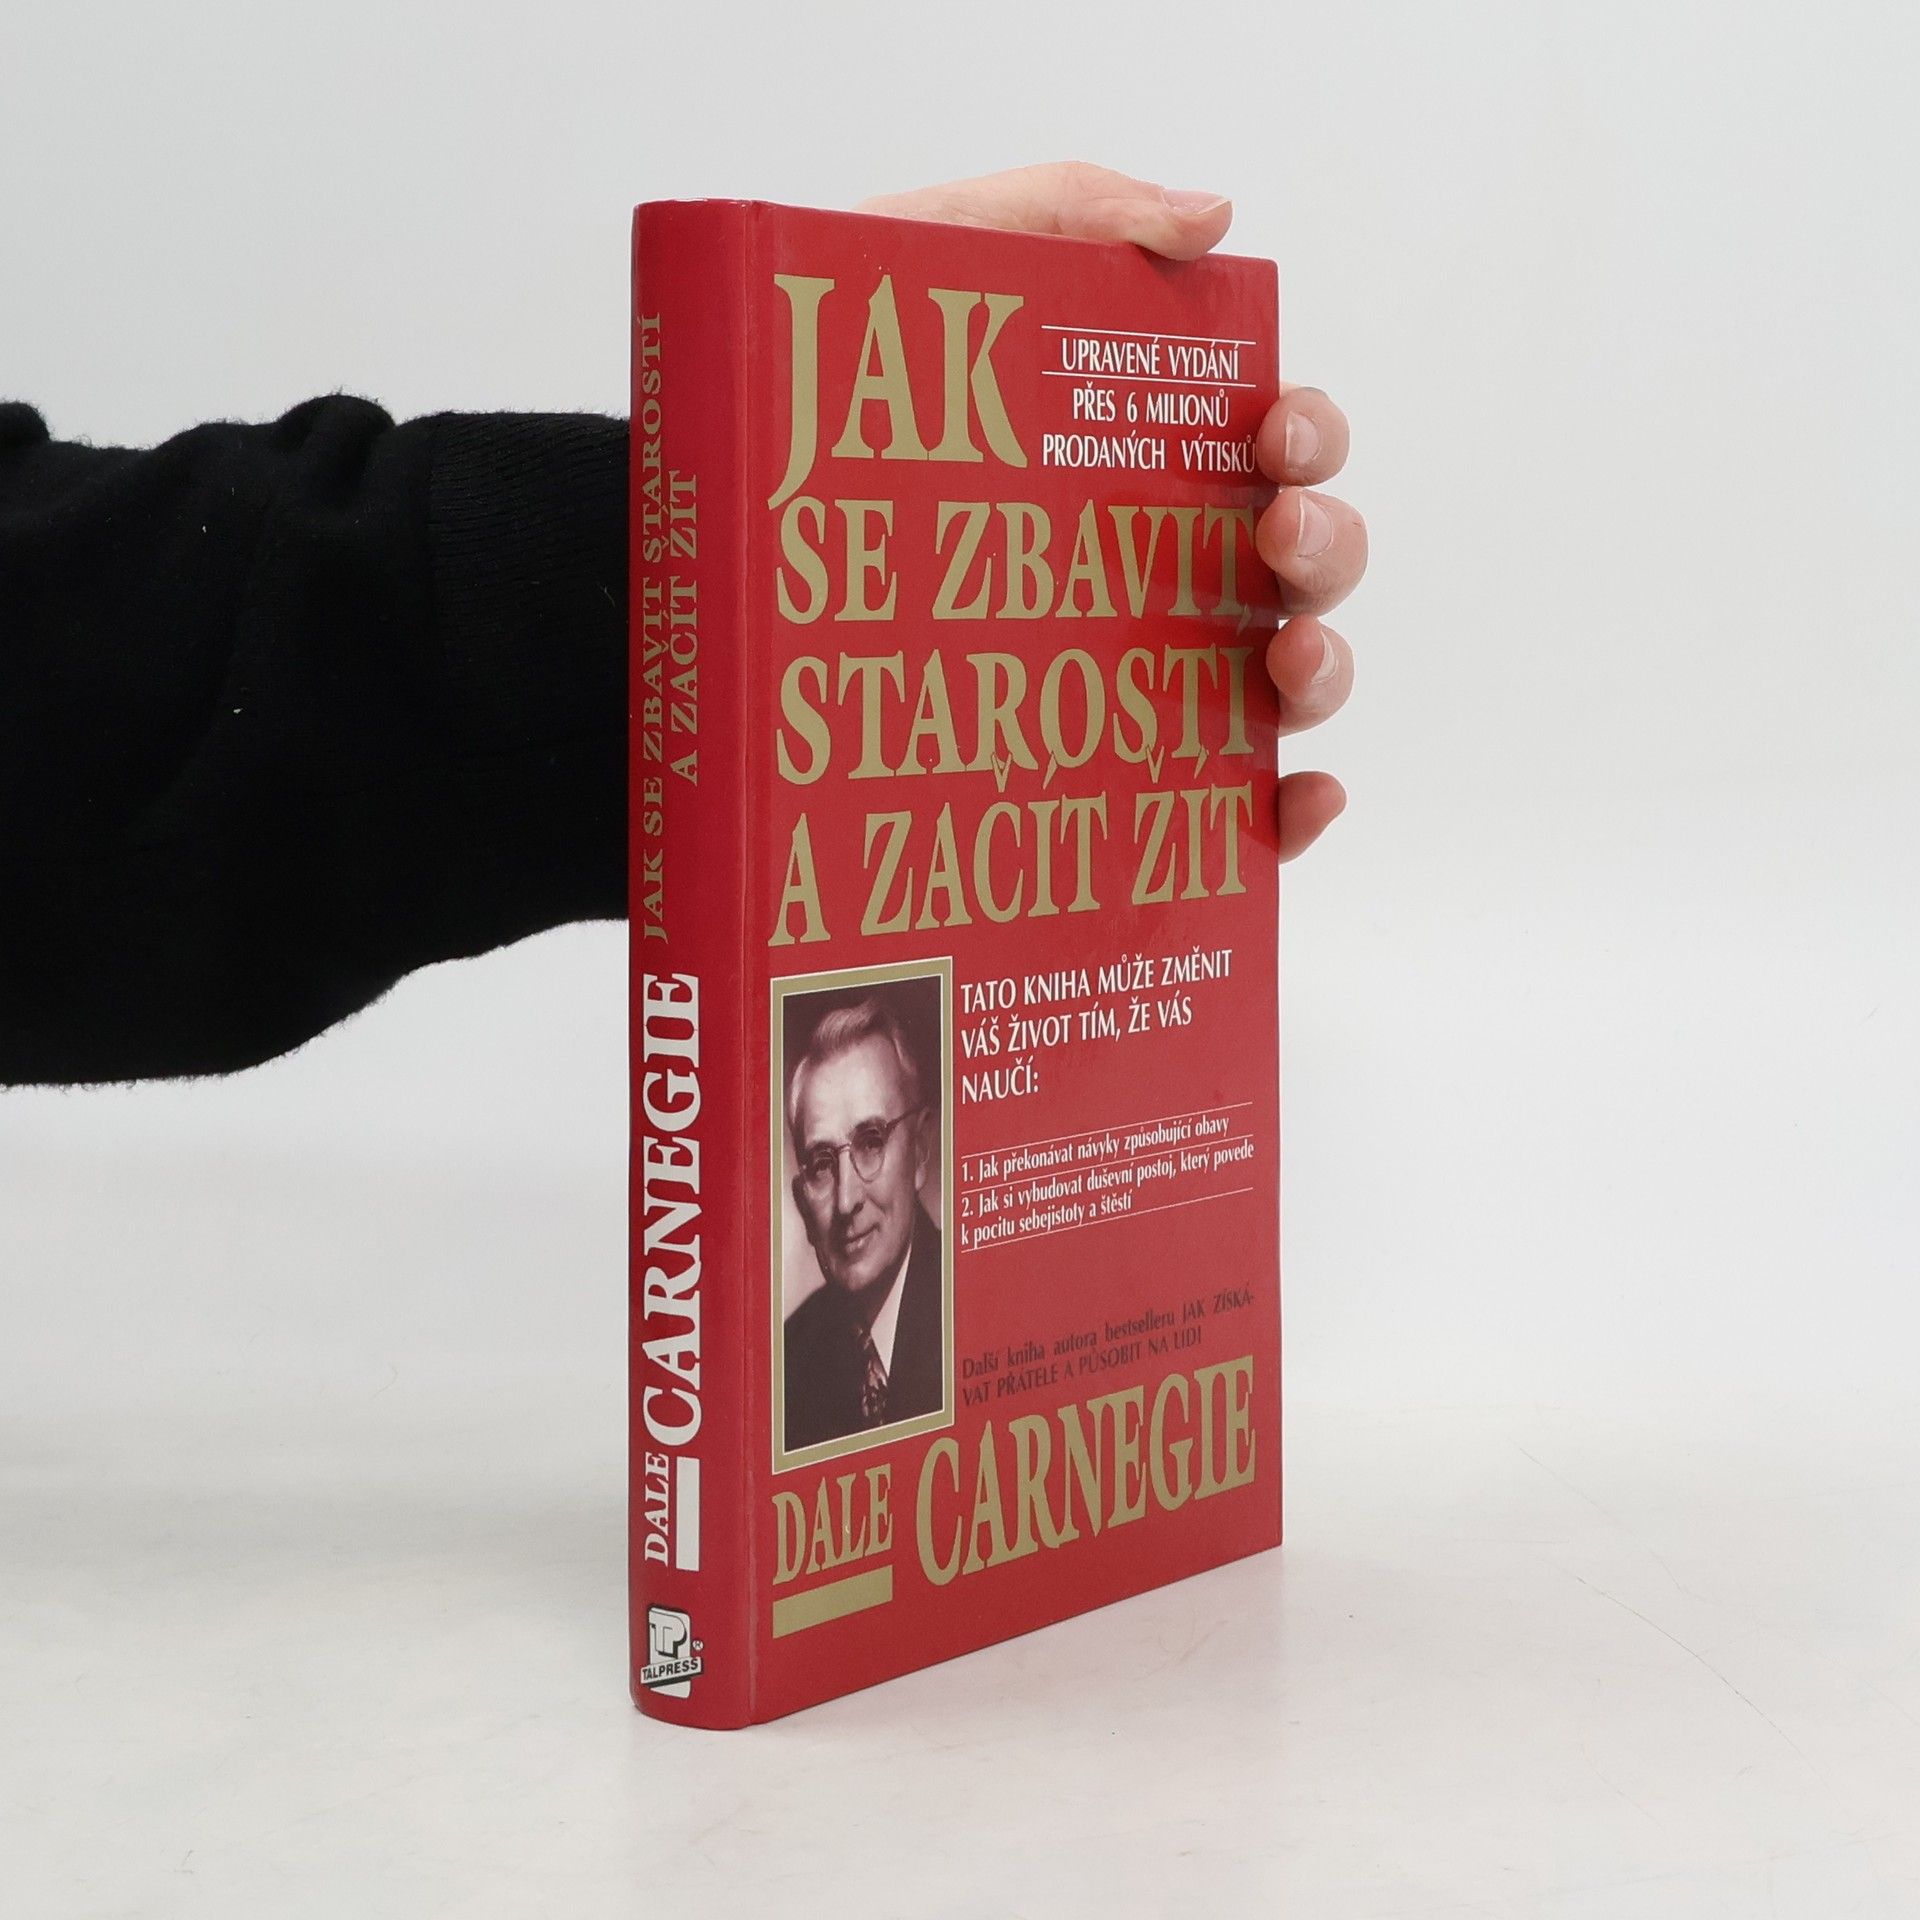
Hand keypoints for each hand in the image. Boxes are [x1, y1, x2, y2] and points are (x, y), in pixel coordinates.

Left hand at [857, 162, 1362, 863]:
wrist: (693, 544)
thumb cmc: (810, 402)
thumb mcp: (923, 263)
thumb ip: (1061, 215)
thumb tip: (1211, 220)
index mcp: (1139, 462)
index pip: (1272, 446)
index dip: (1310, 435)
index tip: (1272, 435)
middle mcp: (1156, 574)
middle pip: (1299, 564)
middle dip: (1325, 545)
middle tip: (1274, 535)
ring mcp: (1136, 684)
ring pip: (1283, 684)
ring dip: (1322, 670)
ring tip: (1285, 665)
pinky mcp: (1104, 782)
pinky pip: (1225, 812)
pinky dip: (1287, 814)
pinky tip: (1292, 799)